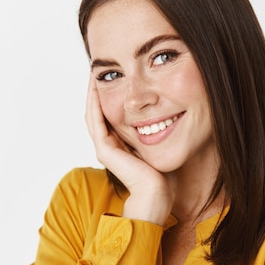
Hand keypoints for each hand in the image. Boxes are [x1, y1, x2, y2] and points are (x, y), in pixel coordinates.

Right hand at [86, 74, 174, 223]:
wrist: (158, 195)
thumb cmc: (165, 175)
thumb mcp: (162, 144)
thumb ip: (160, 130)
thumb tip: (170, 110)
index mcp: (122, 144)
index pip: (113, 114)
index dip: (113, 94)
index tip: (117, 75)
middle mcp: (111, 145)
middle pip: (101, 111)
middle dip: (100, 90)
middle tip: (100, 69)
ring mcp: (106, 148)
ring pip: (94, 114)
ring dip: (94, 93)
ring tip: (95, 73)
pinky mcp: (105, 151)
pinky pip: (96, 121)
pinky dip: (95, 104)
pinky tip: (96, 88)